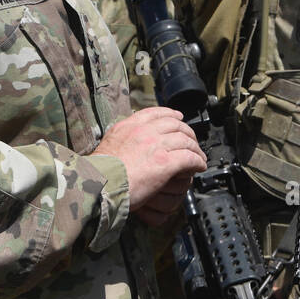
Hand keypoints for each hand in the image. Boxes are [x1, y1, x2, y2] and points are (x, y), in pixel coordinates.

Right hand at [95, 107, 204, 224]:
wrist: (99, 185)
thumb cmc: (99, 172)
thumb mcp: (107, 144)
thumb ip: (121, 138)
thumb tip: (126, 142)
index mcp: (129, 126)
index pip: (155, 113)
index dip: (171, 114)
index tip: (178, 117)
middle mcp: (145, 132)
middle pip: (175, 125)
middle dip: (187, 132)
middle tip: (192, 140)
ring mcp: (157, 146)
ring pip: (185, 141)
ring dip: (195, 149)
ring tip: (199, 156)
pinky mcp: (166, 163)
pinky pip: (189, 158)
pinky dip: (198, 161)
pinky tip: (200, 166)